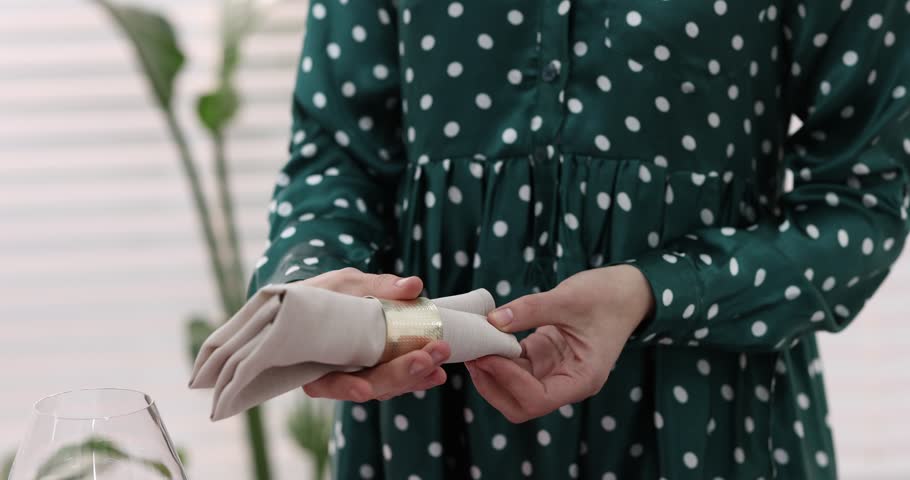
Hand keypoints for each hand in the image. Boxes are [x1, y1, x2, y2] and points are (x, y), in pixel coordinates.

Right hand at [300, 268, 450, 401]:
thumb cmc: (326, 294)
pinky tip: (438, 371)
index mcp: (314, 360)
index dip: (346, 388)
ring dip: (415, 376)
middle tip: (427, 359)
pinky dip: (417, 375)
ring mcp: (359, 378)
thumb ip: (377, 286)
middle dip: (399, 375)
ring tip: (440, 358)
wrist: (324, 302)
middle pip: (367, 386)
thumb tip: (413, 285)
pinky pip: (397, 380)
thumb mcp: (345, 284)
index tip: (364, 389)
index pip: (327, 382)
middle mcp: (335, 376)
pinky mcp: (377, 374)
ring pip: (386, 387)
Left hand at [465, 265, 653, 422]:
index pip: (537, 398)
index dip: (508, 381)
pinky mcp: (544, 357)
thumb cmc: (607, 296)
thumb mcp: (569, 298)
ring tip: (473, 344)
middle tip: (473, 354)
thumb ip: (531, 309)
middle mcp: (566, 382)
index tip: (487, 356)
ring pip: (513, 387)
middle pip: (520, 403)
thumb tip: (492, 320)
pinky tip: (483, 337)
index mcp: (582, 379)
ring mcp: (553, 371)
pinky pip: (514, 365)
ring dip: (490, 370)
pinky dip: (497, 355)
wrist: (626, 291)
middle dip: (493, 384)